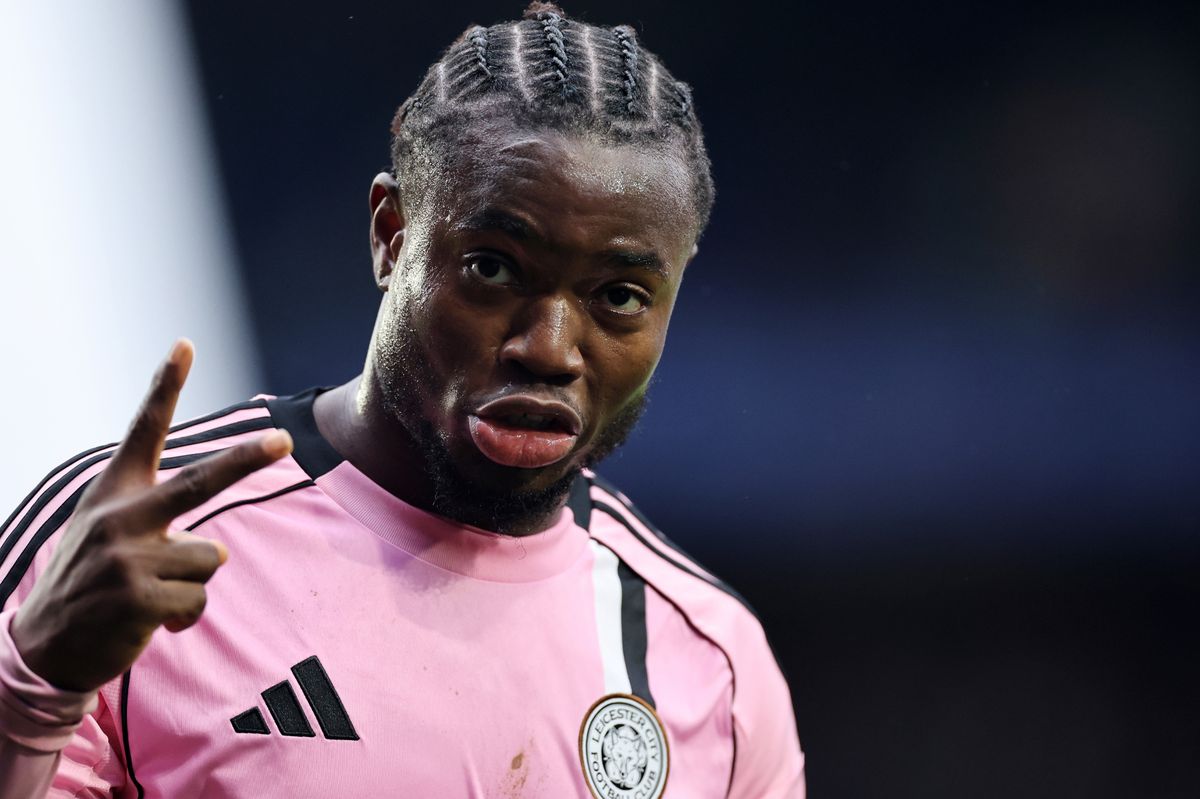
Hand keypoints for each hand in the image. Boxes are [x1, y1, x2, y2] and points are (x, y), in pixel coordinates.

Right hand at [9, 340, 291, 692]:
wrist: (45, 646)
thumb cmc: (93, 582)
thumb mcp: (109, 534)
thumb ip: (157, 521)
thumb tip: (219, 552)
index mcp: (114, 492)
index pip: (143, 430)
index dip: (165, 385)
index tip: (185, 345)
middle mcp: (120, 517)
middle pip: (200, 482)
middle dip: (247, 460)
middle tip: (284, 440)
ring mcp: (128, 557)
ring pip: (211, 557)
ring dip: (192, 582)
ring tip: (151, 592)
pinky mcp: (139, 598)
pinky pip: (198, 598)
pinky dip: (184, 615)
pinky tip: (148, 619)